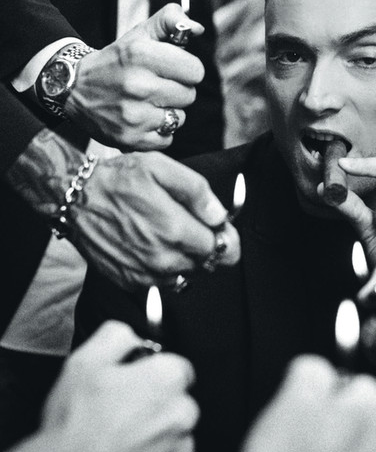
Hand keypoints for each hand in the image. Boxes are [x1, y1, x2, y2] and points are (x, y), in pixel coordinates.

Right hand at [0, 321, 198, 451]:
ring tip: (124, 443)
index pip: (179, 368)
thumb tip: (131, 335)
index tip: (137, 386)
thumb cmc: (74, 423)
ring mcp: (180, 449)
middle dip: (158, 407)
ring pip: (178, 436)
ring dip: (159, 439)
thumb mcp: (86, 360)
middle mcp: (183, 411)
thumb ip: (117, 336)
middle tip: (124, 417)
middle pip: (180, 402)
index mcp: (167, 378)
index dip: (154, 376)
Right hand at [66, 4, 205, 150]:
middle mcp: (137, 86)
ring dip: (168, 112)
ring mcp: (133, 115)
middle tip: (156, 86)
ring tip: (147, 103)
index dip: (187, 69)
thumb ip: (170, 22)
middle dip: (177, 90)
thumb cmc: (116, 61)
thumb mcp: (139, 34)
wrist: (73, 88)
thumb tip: (197, 28)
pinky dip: (158, 132)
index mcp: (141, 55)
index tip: (173, 69)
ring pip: (179, 118)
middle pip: (189, 95)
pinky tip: (142, 120)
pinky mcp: (130, 139)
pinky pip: (167, 140)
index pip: (195, 70)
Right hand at [73, 151, 240, 288]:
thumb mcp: (162, 169)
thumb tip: (220, 216)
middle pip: (208, 264)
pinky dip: (164, 268)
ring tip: (169, 234)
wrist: (74, 198)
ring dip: (186, 259)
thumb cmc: (119, 180)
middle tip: (189, 225)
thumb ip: (198, 192)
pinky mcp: (131, 281)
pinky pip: (163, 282)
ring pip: (186, 275)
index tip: (217, 226)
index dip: (225, 236)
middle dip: (206, 246)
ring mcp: (146, 274)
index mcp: (176, 230)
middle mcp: (163, 259)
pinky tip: (152, 245)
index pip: (224, 249)